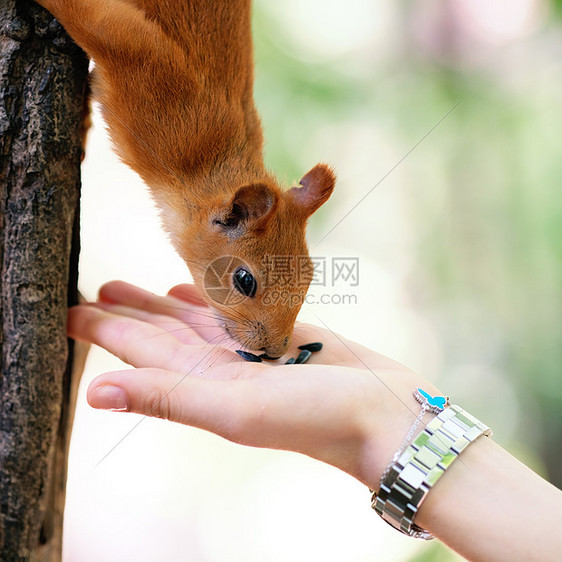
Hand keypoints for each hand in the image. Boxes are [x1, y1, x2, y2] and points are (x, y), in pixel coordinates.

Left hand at [68, 280, 441, 488]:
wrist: (384, 414)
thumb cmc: (315, 416)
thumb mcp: (236, 407)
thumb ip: (168, 396)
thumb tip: (96, 394)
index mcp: (202, 382)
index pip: (140, 351)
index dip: (102, 332)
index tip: (65, 312)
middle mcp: (219, 367)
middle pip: (160, 333)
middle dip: (126, 313)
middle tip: (92, 289)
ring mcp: (249, 349)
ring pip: (192, 319)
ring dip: (160, 302)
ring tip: (130, 285)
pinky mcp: (278, 332)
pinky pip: (232, 311)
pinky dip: (207, 299)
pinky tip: (192, 286)